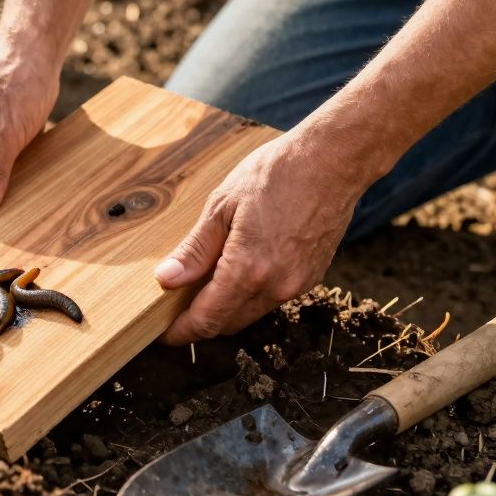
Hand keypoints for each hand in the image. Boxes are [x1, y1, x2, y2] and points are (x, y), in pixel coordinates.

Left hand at [153, 132, 367, 344]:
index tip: (163, 334)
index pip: (207, 320)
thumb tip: (166, 279)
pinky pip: (272, 298)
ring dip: (226, 308)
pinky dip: (249, 294)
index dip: (182, 332)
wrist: (332, 161)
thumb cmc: (276, 174)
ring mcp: (297, 284)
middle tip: (176, 306)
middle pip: (228, 323)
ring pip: (251, 313)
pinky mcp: (310, 276)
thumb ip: (195, 250)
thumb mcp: (222, 206)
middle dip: (201, 322)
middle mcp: (275, 287)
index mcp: (248, 271)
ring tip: (203, 283)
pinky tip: (237, 269)